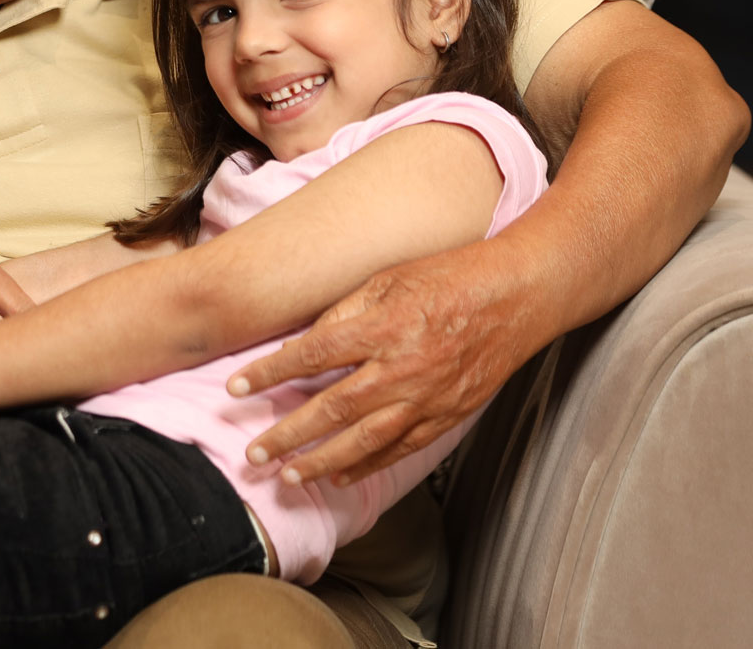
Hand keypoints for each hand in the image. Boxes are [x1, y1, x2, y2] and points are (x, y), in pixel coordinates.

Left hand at [231, 237, 549, 487]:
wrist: (518, 296)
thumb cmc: (451, 277)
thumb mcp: (390, 277)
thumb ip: (346, 311)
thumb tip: (305, 341)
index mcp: (383, 326)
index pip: (312, 356)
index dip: (269, 373)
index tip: (235, 387)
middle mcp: (402, 368)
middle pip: (332, 409)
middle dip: (287, 435)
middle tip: (253, 453)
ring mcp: (427, 398)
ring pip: (364, 441)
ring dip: (321, 462)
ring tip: (288, 475)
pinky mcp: (448, 416)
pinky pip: (401, 449)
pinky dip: (368, 466)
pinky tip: (341, 476)